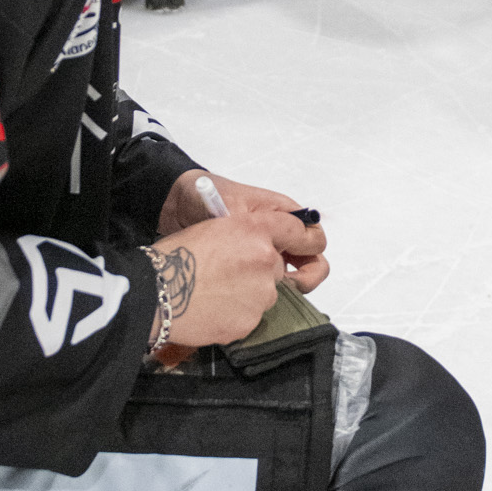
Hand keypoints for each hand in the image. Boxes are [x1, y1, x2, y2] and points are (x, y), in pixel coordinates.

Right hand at [145, 213, 297, 351]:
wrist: (153, 293)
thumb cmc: (175, 258)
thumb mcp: (214, 228)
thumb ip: (248, 235)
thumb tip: (268, 249)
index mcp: (255, 229)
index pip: (297, 230)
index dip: (305, 238)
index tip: (308, 244)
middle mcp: (265, 260)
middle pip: (277, 267)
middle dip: (259, 271)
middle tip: (227, 273)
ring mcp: (261, 293)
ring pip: (265, 293)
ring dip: (248, 293)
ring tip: (213, 292)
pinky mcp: (251, 321)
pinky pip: (251, 316)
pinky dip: (236, 314)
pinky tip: (211, 307)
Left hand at [158, 171, 327, 293]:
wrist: (177, 204)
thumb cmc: (204, 195)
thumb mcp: (233, 207)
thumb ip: (258, 225)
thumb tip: (279, 246)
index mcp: (282, 214)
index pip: (314, 238)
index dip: (309, 252)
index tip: (290, 265)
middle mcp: (279, 234)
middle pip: (310, 262)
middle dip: (304, 276)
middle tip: (286, 285)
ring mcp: (266, 251)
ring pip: (292, 276)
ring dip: (283, 286)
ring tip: (265, 291)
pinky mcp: (250, 266)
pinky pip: (268, 284)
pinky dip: (264, 292)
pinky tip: (248, 295)